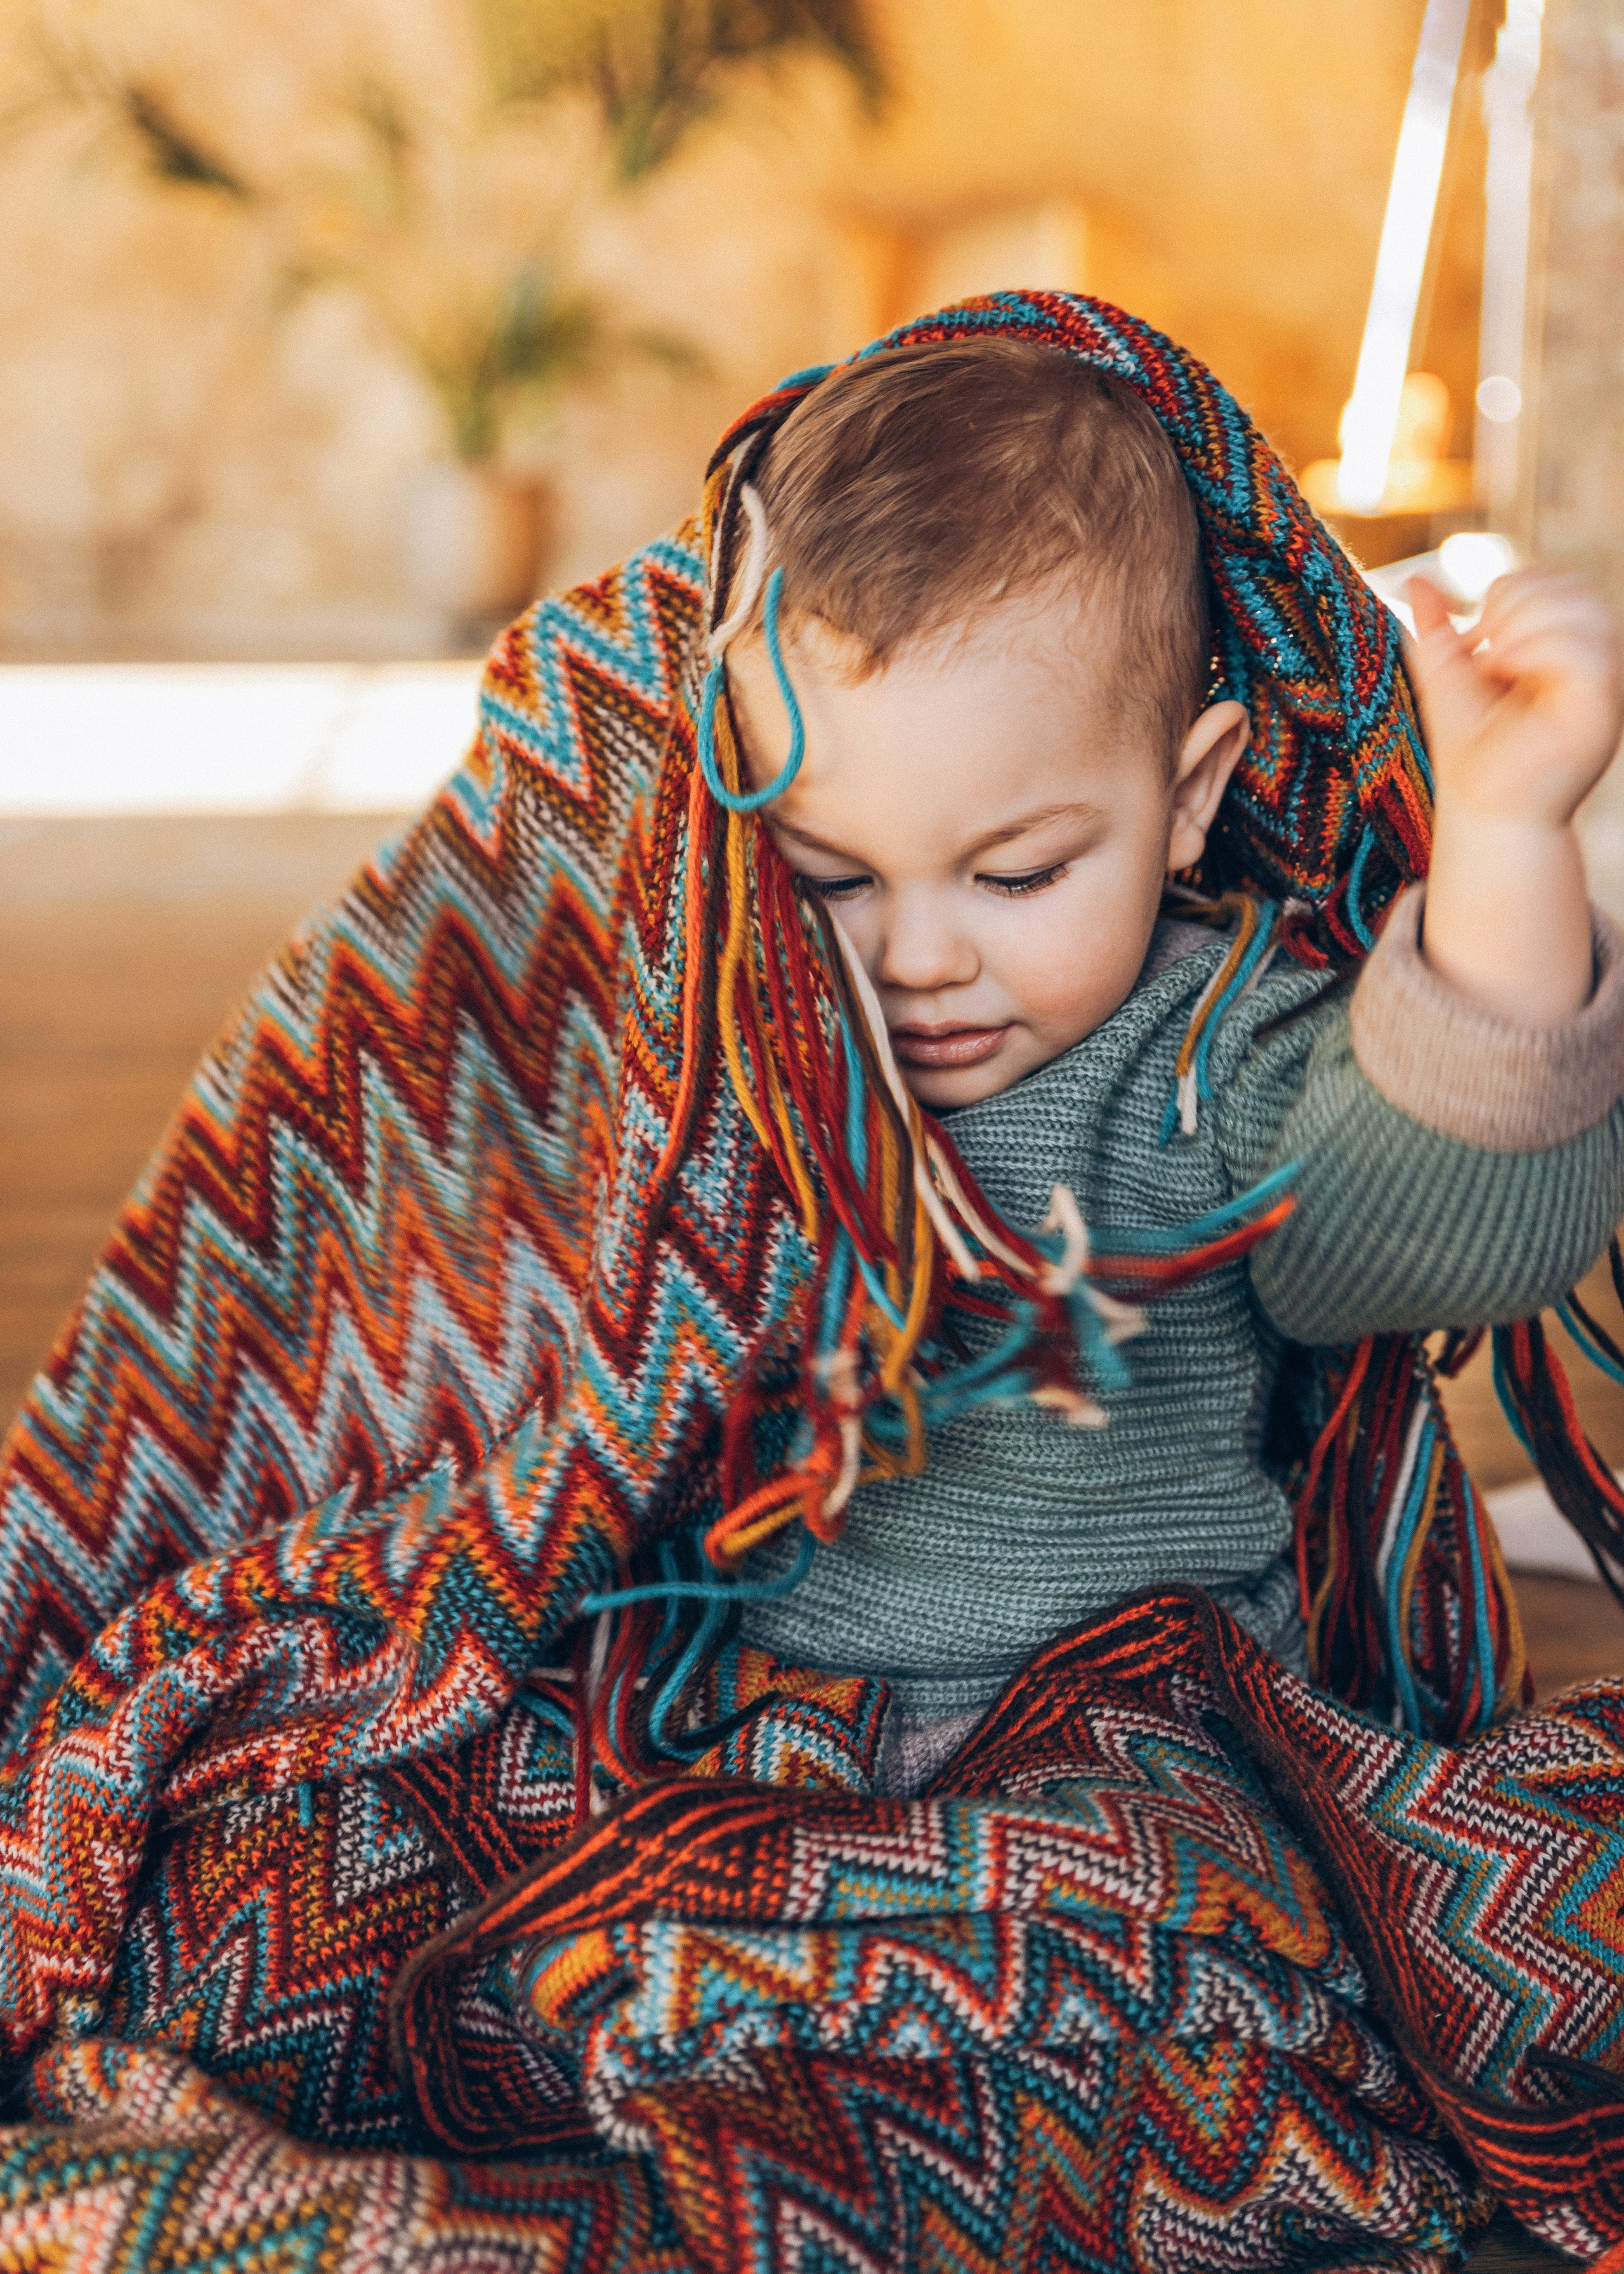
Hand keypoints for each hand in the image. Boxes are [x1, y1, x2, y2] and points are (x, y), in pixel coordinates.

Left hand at [1405, 565, 1622, 1025]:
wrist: (1480, 812)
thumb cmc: (1469, 753)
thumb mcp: (1446, 678)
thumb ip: (1436, 629)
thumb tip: (1414, 580)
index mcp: (1563, 648)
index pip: (1559, 580)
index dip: (1514, 588)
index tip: (1481, 637)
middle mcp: (1592, 663)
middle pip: (1575, 586)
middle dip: (1518, 600)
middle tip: (1487, 648)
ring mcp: (1602, 686)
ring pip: (1588, 610)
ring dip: (1527, 621)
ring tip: (1499, 662)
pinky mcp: (1601, 711)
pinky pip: (1590, 652)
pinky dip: (1542, 646)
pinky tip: (1509, 669)